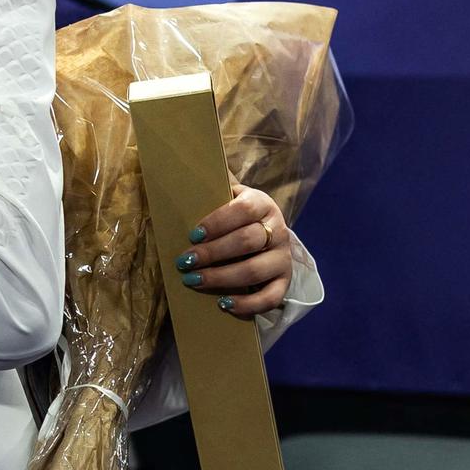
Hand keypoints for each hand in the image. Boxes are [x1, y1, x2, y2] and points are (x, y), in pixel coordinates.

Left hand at [176, 184, 298, 318]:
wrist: (266, 234)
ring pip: (255, 270)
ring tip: (194, 281)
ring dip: (221, 278)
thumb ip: (213, 184)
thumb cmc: (236, 216)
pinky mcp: (284, 281)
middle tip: (184, 261)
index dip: (217, 222)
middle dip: (212, 253)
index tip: (193, 234)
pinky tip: (223, 304)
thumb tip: (184, 165)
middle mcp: (279, 229)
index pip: (243, 210)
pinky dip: (247, 304)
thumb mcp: (229, 195)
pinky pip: (271, 297)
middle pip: (247, 242)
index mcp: (263, 204)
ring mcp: (283, 257)